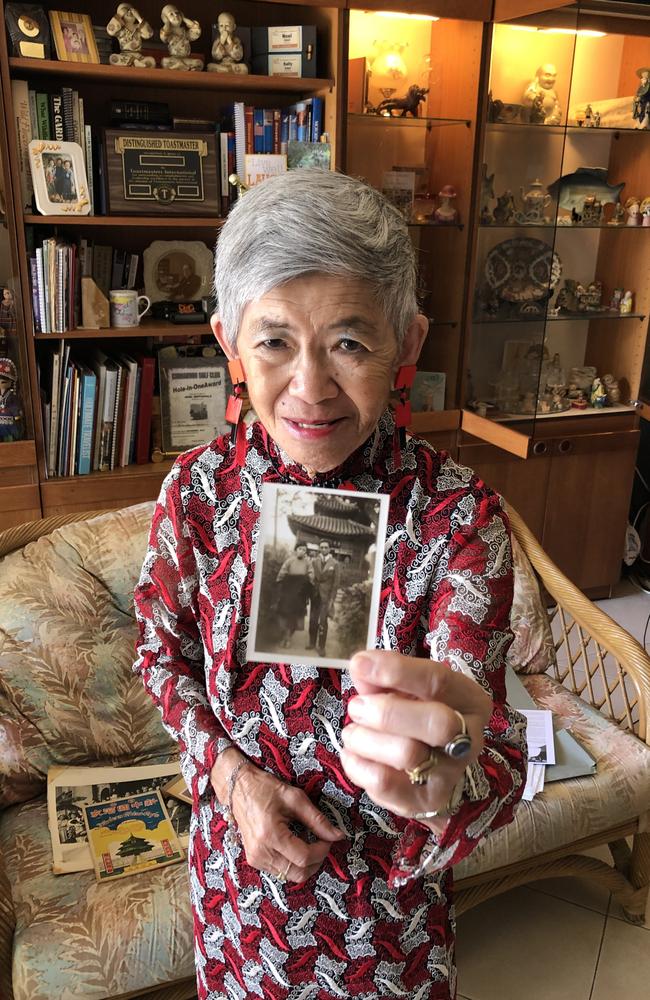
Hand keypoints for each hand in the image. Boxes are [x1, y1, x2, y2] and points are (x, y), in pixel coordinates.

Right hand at [211, 750, 344, 882]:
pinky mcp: (254, 860)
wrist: (239, 789)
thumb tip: (338, 835)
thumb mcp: (295, 798)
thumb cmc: (265, 788)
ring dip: (306, 864)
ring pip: (290, 875)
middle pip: (298, 873)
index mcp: (270, 835)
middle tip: (322, 843)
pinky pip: (280, 871)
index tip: (328, 838)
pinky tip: (296, 846)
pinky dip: (293, 863)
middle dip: (316, 861)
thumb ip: (317, 819)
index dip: (322, 850)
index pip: (304, 857)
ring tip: (309, 843)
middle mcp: (261, 852)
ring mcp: (256, 859)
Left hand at [340, 650, 492, 831]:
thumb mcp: (406, 690)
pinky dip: (358, 764)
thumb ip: (384, 677)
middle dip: (387, 712)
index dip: (396, 671)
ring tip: (354, 733)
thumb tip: (361, 667)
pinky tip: (356, 754)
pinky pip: (384, 783)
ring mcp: (450, 775)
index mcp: (470, 702)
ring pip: (407, 754)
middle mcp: (469, 740)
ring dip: (366, 739)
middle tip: (357, 707)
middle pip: (436, 724)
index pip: (439, 681)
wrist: (429, 769)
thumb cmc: (414, 717)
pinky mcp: (424, 803)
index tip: (361, 664)